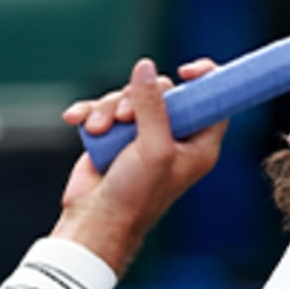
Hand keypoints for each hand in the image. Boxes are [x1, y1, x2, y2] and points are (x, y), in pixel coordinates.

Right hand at [54, 57, 226, 274]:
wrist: (95, 220)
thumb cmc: (134, 196)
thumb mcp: (153, 148)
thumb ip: (153, 106)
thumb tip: (146, 68)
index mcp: (197, 145)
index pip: (212, 103)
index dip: (206, 81)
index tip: (187, 71)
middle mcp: (172, 138)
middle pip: (164, 92)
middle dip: (138, 98)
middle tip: (126, 117)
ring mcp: (142, 136)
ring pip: (129, 97)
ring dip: (109, 108)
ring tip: (99, 129)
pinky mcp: (115, 136)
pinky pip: (105, 108)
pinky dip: (91, 112)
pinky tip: (76, 120)